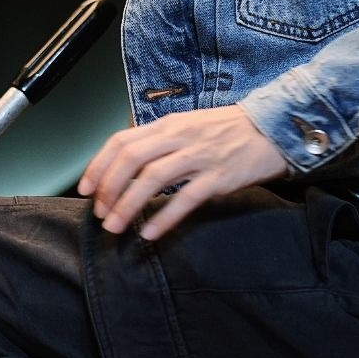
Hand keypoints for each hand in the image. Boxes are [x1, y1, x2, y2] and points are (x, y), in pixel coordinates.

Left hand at [76, 107, 287, 241]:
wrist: (273, 128)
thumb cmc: (228, 130)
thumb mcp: (188, 125)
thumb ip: (159, 140)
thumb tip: (126, 161)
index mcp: (168, 124)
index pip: (121, 141)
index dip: (98, 166)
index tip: (85, 189)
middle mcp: (179, 137)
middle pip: (131, 159)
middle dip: (109, 188)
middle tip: (100, 213)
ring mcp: (200, 156)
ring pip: (153, 179)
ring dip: (129, 205)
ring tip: (116, 226)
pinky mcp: (219, 177)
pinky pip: (186, 198)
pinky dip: (164, 217)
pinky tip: (150, 233)